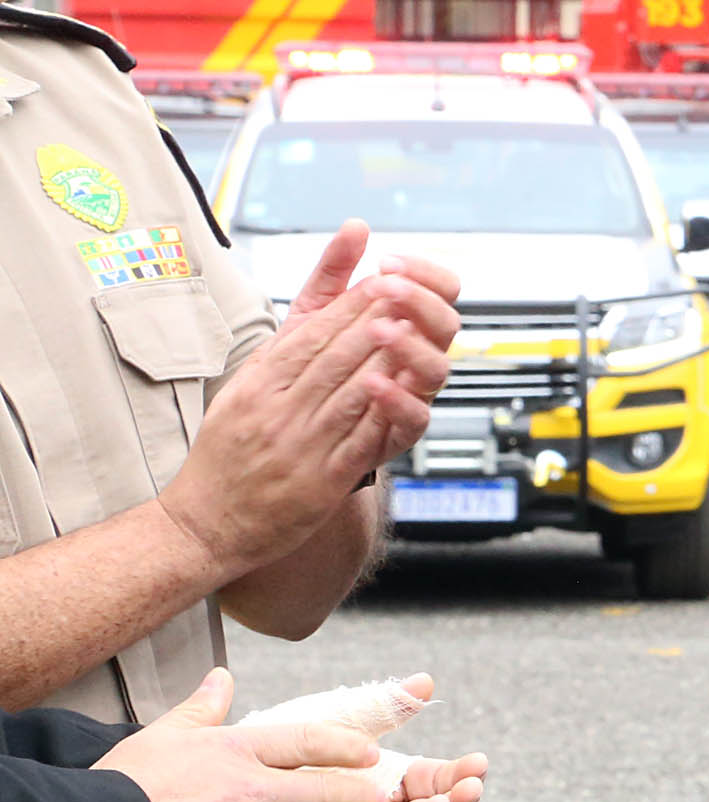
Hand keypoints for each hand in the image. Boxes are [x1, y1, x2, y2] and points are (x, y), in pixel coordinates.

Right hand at [90, 669, 407, 801]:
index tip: (369, 752)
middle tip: (380, 798)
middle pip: (325, 789)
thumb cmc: (117, 791)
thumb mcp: (158, 738)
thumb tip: (221, 677)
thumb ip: (199, 710)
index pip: (306, 740)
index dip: (345, 745)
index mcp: (233, 752)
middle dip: (358, 795)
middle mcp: (250, 792)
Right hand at [156, 230, 462, 579]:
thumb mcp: (242, 391)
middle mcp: (276, 411)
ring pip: (349, 393)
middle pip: (333, 357)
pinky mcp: (319, 482)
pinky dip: (382, 417)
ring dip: (383, 360)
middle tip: (406, 291)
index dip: (348, 305)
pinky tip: (405, 394)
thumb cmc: (226, 453)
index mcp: (257, 385)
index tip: (379, 278)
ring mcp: (298, 446)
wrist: (204, 523)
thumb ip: (281, 351)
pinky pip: (357, 443)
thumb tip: (310, 310)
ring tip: (411, 331)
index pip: (309, 335)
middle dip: (373, 321)